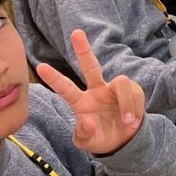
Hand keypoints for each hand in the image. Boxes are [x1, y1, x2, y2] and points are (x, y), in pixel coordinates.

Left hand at [37, 30, 144, 155]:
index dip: (54, 78)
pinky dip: (135, 109)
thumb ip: (84, 134)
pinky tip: (133, 121)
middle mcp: (97, 90)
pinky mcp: (133, 91)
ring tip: (128, 122)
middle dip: (83, 49)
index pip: (66, 88)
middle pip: (91, 66)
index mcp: (81, 102)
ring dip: (126, 102)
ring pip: (121, 82)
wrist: (125, 141)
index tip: (40, 67)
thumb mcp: (88, 142)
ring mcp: (115, 89)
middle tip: (76, 33)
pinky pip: (135, 94)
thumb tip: (87, 120)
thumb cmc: (101, 138)